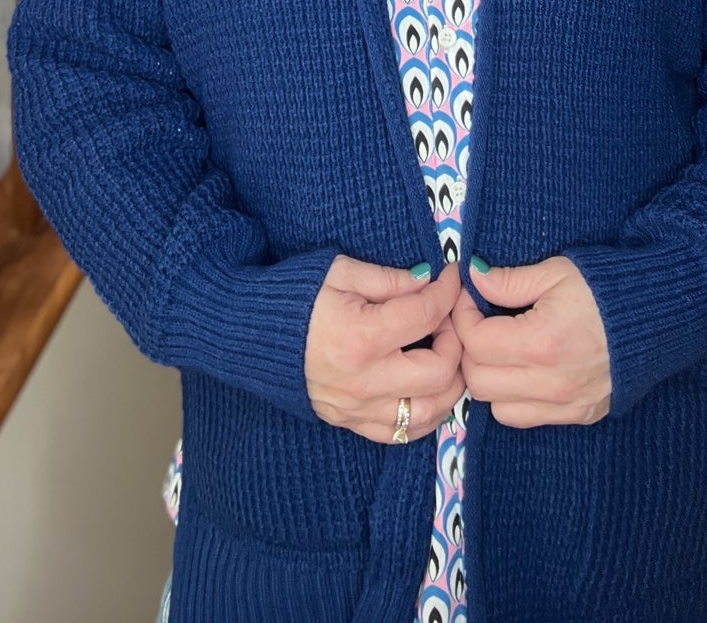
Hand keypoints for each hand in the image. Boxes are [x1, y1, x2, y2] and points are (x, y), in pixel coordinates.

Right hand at [305, 256, 463, 443]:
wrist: (251, 334)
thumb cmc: (296, 298)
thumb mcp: (341, 272)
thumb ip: (389, 279)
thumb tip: (430, 281)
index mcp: (361, 338)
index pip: (426, 315)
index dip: (447, 292)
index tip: (450, 278)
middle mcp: (364, 382)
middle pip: (440, 372)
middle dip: (455, 340)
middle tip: (446, 319)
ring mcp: (357, 409)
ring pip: (429, 412)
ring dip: (449, 383)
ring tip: (442, 353)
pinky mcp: (350, 423)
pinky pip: (403, 433)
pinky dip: (426, 412)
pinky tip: (425, 387)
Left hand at [452, 256, 611, 427]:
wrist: (657, 316)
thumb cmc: (606, 288)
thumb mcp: (557, 273)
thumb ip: (510, 280)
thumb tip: (474, 278)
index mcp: (541, 343)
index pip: (475, 342)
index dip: (462, 316)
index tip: (470, 297)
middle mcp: (549, 383)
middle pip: (478, 380)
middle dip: (469, 348)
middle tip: (478, 321)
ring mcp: (564, 405)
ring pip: (496, 407)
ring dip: (489, 378)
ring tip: (498, 348)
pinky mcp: (578, 415)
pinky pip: (525, 418)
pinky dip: (513, 398)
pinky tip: (522, 369)